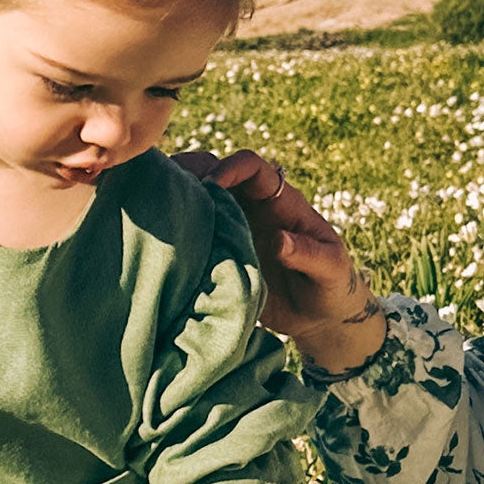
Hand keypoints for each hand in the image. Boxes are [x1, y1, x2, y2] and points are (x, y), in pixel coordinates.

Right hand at [172, 149, 385, 370]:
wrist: (319, 316)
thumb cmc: (331, 286)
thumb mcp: (330, 269)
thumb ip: (307, 253)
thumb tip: (278, 240)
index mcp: (281, 202)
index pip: (253, 168)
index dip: (230, 168)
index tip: (210, 185)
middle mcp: (251, 208)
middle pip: (215, 171)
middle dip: (190, 172)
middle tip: (164, 189)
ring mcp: (231, 228)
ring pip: (197, 198)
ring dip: (176, 196)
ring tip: (151, 206)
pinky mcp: (218, 250)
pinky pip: (192, 232)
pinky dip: (174, 227)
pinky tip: (155, 236)